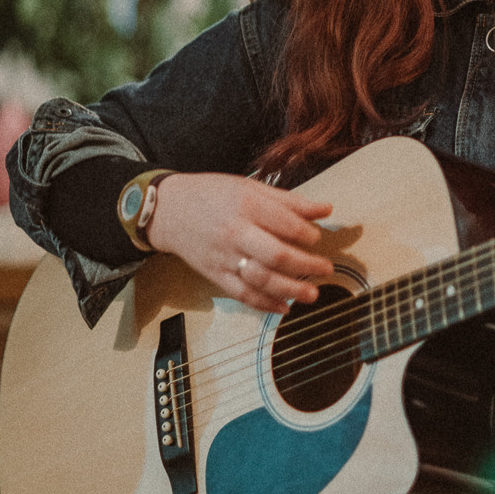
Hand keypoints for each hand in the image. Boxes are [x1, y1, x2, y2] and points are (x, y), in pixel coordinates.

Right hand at [146, 172, 331, 311]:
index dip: (308, 234)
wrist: (167, 210)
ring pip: (261, 279)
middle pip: (277, 256)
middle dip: (307, 266)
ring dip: (290, 290)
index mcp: (247, 205)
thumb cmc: (212, 194)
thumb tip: (325, 208)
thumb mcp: (250, 187)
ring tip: (312, 294)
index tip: (318, 238)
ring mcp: (224, 257)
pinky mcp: (215, 275)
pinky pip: (242, 294)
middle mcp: (236, 232)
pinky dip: (264, 304)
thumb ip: (289, 200)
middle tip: (326, 269)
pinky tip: (283, 307)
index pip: (286, 224)